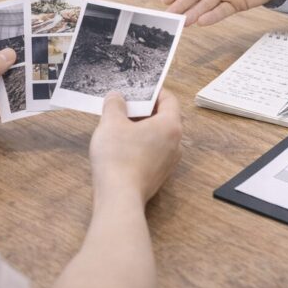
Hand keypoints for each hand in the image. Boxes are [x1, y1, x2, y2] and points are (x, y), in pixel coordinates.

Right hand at [90, 90, 182, 204]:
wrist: (119, 198)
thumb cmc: (118, 158)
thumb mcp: (111, 123)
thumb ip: (114, 105)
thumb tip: (116, 97)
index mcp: (170, 126)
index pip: (169, 99)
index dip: (153, 91)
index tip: (138, 89)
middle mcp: (176, 143)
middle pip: (164, 118)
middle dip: (144, 110)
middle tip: (124, 105)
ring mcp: (169, 162)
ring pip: (158, 136)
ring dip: (141, 128)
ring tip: (119, 124)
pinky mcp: (159, 175)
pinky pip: (153, 152)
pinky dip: (141, 144)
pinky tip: (121, 146)